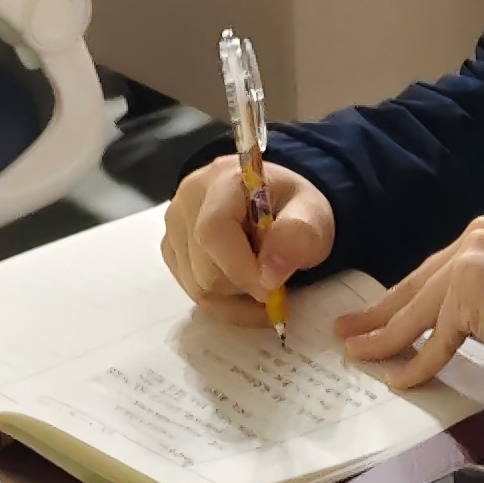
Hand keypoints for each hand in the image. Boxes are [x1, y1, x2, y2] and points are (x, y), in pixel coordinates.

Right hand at [161, 156, 335, 325]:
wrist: (274, 199)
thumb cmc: (292, 206)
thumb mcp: (312, 213)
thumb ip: (299, 235)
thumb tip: (270, 275)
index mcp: (222, 180)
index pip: (213, 231)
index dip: (240, 269)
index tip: (272, 289)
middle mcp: (187, 199)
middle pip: (204, 268)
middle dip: (244, 288)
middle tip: (274, 287)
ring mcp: (174, 225)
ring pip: (195, 287)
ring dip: (234, 300)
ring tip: (260, 286)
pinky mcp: (171, 249)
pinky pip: (189, 290)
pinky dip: (221, 302)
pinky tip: (242, 288)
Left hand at [336, 215, 483, 388]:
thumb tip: (454, 312)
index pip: (435, 271)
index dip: (402, 296)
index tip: (376, 313)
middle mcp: (476, 238)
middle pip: (417, 286)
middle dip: (379, 313)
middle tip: (347, 330)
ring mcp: (469, 262)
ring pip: (419, 312)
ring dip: (384, 338)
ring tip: (356, 352)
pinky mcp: (467, 293)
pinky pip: (436, 340)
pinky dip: (417, 362)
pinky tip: (397, 379)